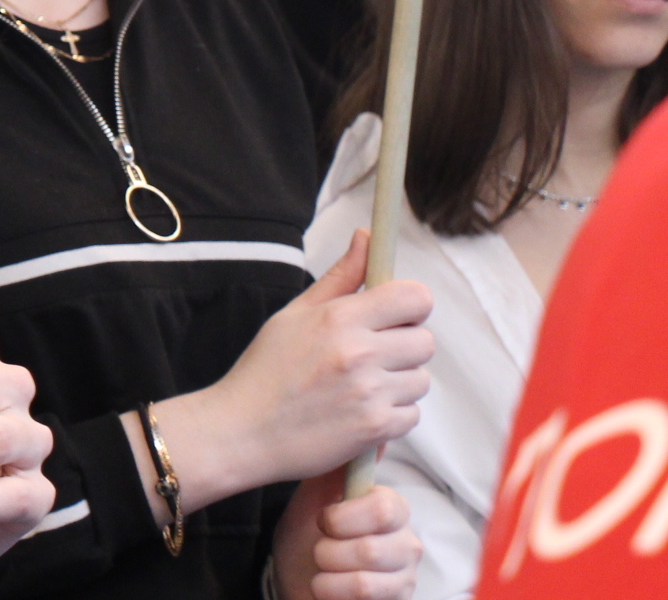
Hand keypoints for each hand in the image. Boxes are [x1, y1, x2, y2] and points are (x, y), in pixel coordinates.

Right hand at [157, 231, 432, 503]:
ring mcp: (370, 392)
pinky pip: (412, 414)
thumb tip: (366, 237)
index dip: (411, 305)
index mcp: (339, 317)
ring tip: (361, 387)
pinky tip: (359, 411)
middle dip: (404, 347)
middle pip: (425, 340)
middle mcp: (359, 352)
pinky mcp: (375, 428)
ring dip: (399, 383)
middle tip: (372, 356)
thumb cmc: (266, 370)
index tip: (395, 315)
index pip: (414, 297)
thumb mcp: (294, 314)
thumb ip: (339, 278)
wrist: (243, 430)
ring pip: (421, 380)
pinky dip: (392, 415)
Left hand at [272, 471, 418, 599]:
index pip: (383, 509)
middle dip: (328, 551)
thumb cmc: (307, 535)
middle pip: (370, 550)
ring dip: (327, 576)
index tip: (322, 521)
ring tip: (322, 570)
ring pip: (364, 582)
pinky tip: (327, 588)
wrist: (295, 577)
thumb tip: (368, 435)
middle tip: (319, 548)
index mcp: (391, 510)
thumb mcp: (313, 496)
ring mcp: (405, 580)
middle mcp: (407, 545)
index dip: (341, 518)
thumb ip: (337, 467)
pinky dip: (330, 594)